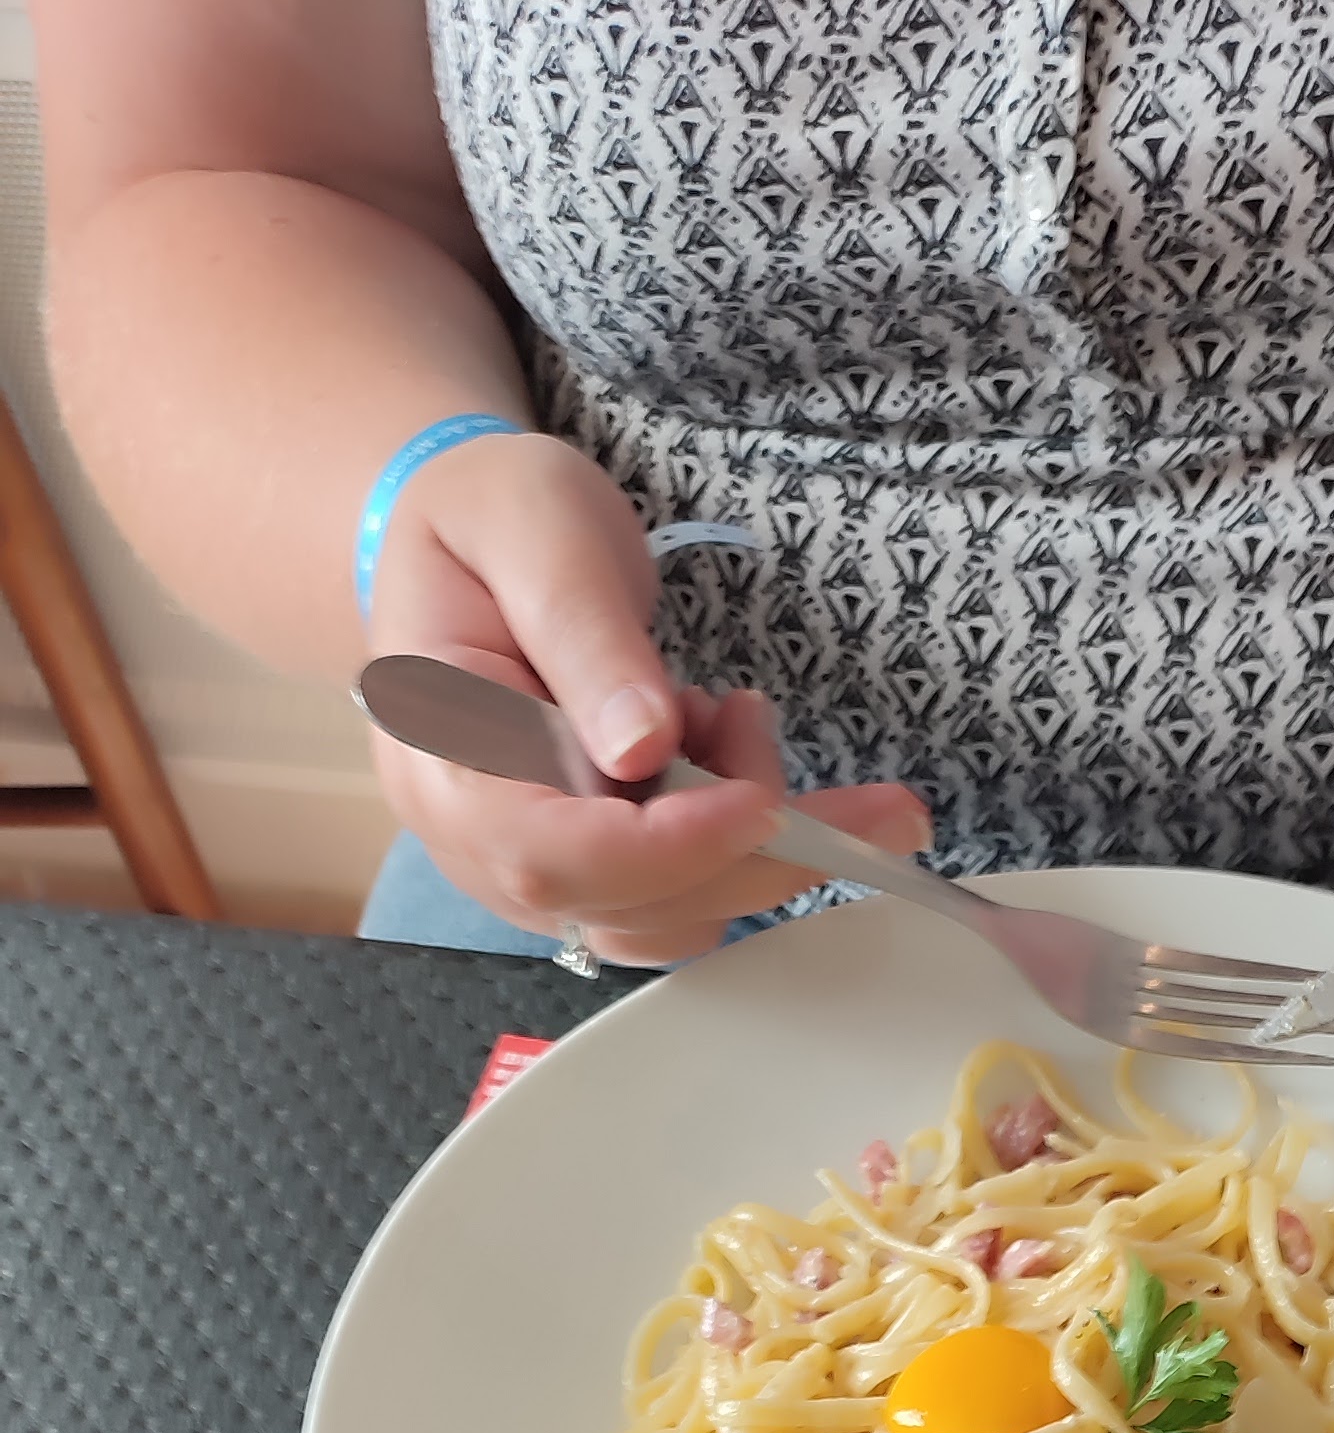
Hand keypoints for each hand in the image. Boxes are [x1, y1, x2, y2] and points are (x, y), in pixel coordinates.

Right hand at [363, 430, 928, 955]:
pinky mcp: (590, 872)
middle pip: (626, 901)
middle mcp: (476, 841)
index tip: (758, 801)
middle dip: (748, 841)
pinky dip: (738, 845)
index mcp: (439, 756)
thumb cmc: (488, 517)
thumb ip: (584, 631)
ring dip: (749, 838)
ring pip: (669, 915)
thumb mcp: (535, 526)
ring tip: (734, 714)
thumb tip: (644, 747)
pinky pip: (683, 901)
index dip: (663, 848)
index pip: (547, 851)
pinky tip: (728, 755)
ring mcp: (533, 869)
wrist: (471, 539)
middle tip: (796, 738)